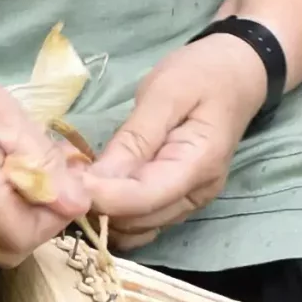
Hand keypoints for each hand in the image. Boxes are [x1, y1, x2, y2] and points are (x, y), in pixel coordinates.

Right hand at [0, 27, 92, 266]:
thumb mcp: (6, 114)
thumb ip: (42, 163)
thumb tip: (78, 203)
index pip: (25, 237)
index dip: (52, 217)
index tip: (60, 183)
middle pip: (9, 251)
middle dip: (36, 224)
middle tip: (42, 181)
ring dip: (14, 220)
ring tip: (15, 173)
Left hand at [86, 32, 267, 250]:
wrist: (237, 73)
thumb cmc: (202, 74)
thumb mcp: (165, 93)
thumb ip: (135, 138)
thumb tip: (99, 178)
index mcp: (199, 164)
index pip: (144, 198)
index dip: (103, 197)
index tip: (69, 182)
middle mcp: (197, 193)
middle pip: (139, 220)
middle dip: (99, 205)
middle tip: (64, 175)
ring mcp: (189, 201)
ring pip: (138, 228)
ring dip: (104, 212)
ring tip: (77, 178)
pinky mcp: (178, 199)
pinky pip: (142, 219)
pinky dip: (115, 211)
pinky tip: (97, 185)